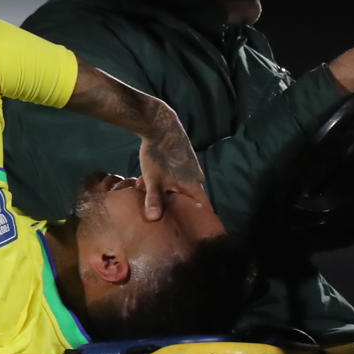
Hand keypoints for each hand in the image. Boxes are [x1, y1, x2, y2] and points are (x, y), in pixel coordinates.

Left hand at [137, 100, 207, 221]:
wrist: (160, 126)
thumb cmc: (158, 155)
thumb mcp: (153, 180)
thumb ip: (154, 200)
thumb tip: (153, 220)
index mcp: (193, 185)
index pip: (203, 206)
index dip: (199, 218)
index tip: (195, 227)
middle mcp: (197, 176)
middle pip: (190, 197)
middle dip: (178, 206)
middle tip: (167, 215)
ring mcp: (191, 166)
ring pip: (181, 185)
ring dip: (169, 192)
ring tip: (153, 195)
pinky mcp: (183, 158)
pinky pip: (177, 175)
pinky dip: (167, 181)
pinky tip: (150, 180)